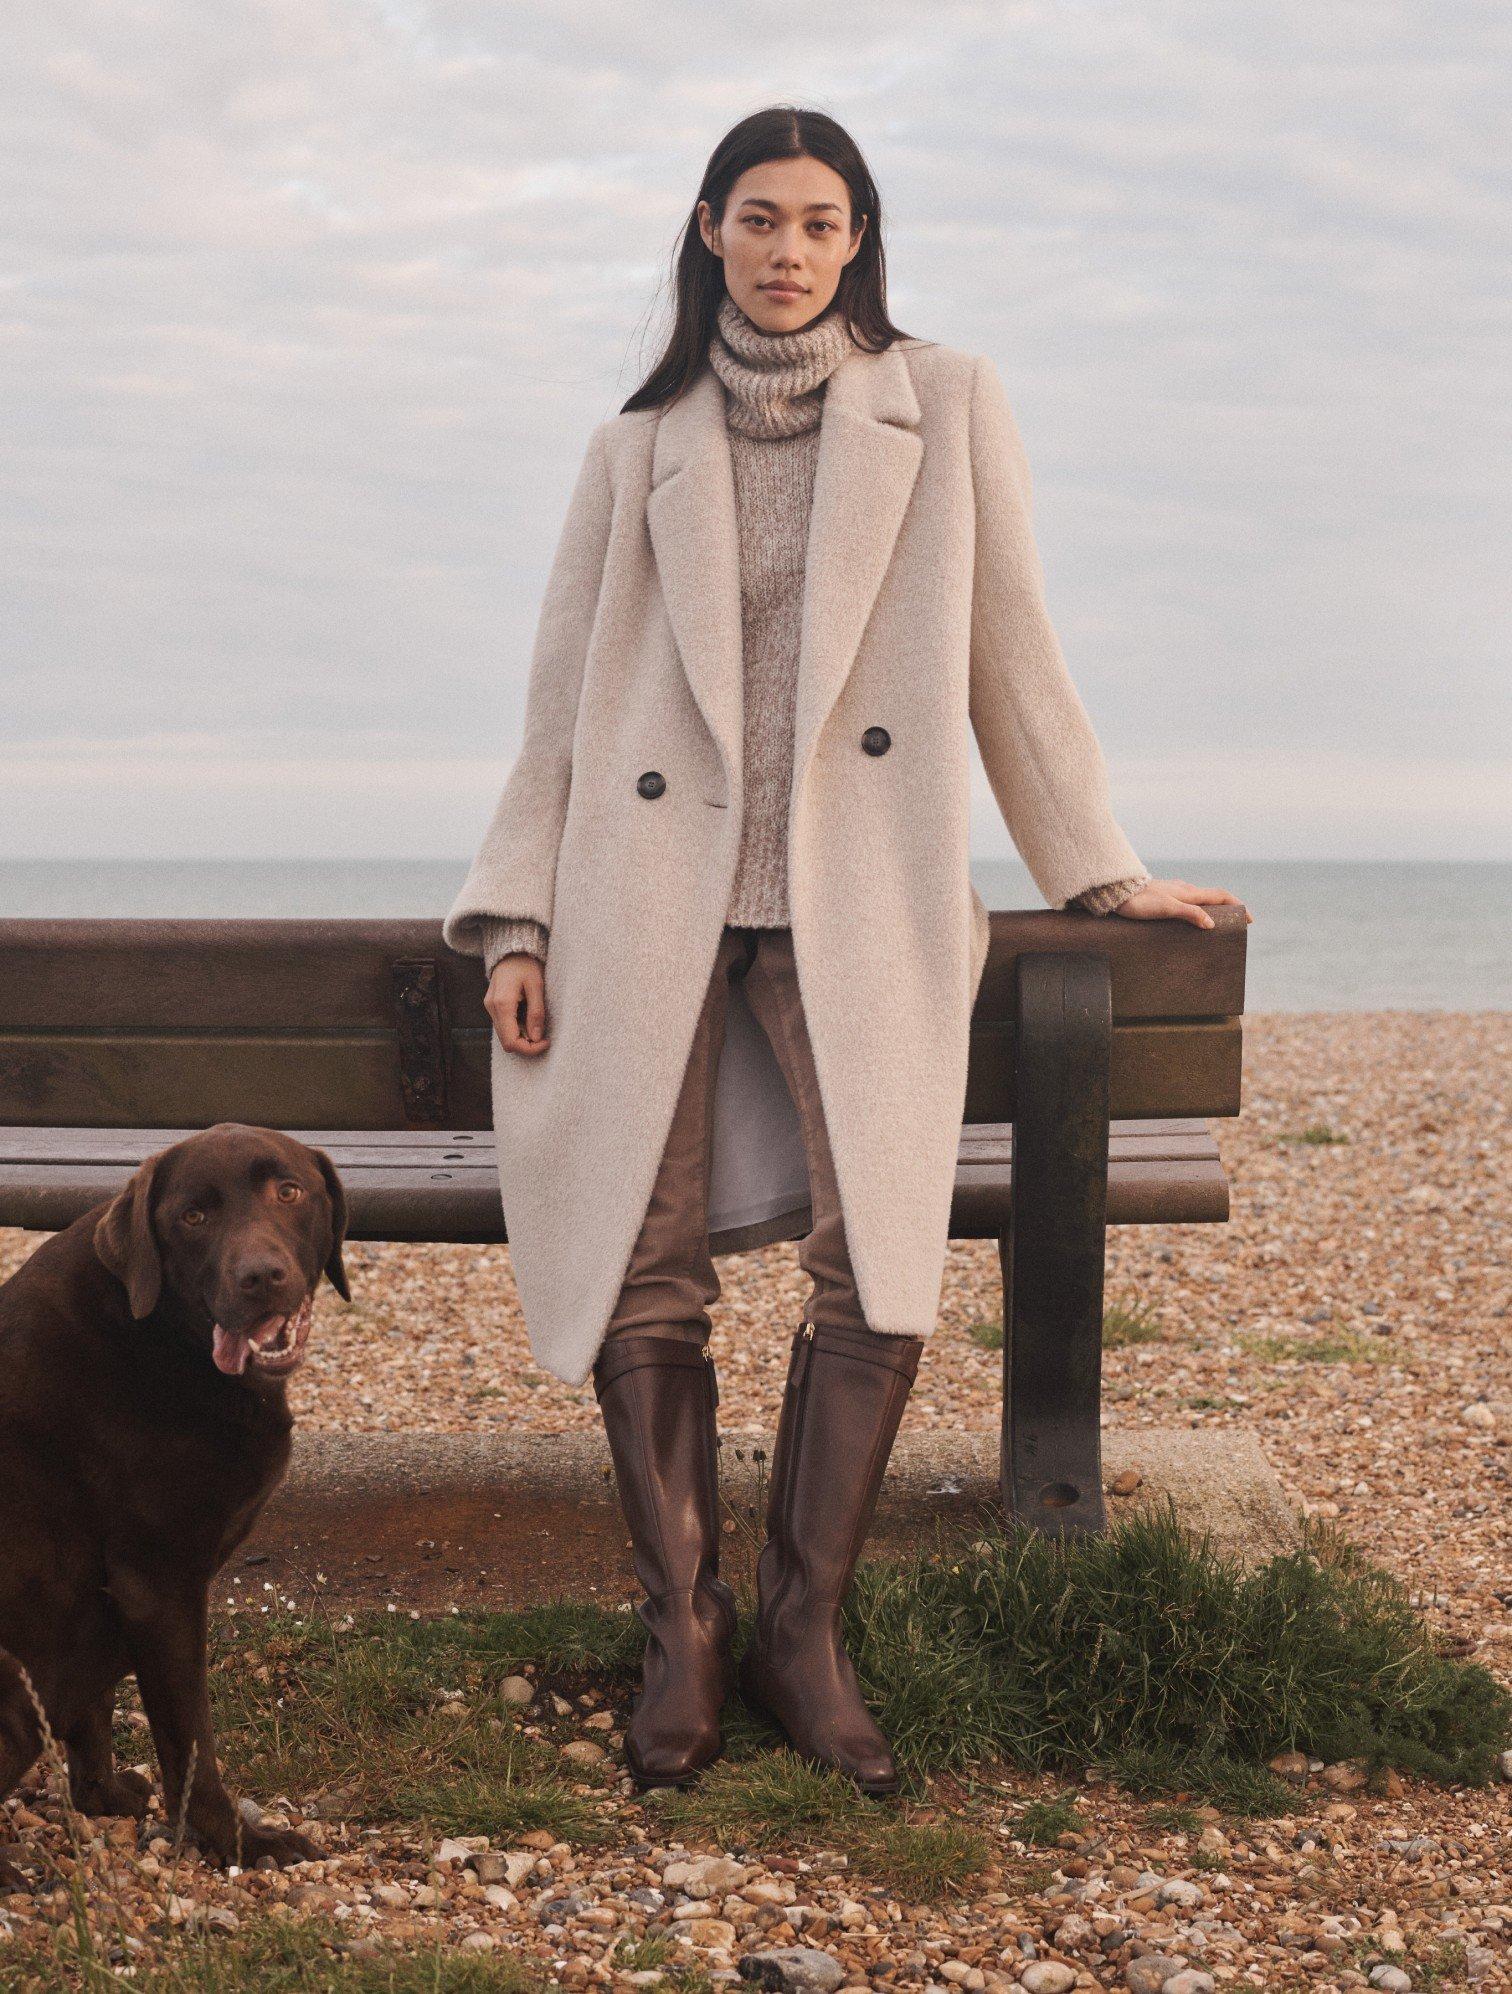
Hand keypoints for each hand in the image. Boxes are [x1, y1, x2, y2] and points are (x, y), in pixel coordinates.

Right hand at [485, 954, 550, 1054]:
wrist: (511, 950)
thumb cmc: (526, 964)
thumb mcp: (537, 986)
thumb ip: (536, 1012)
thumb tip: (536, 1038)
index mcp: (502, 1004)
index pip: (511, 1041)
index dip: (529, 1048)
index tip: (545, 1042)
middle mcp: (491, 1008)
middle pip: (506, 1042)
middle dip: (527, 1044)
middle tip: (544, 1035)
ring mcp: (490, 1008)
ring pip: (504, 1035)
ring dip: (522, 1036)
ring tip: (537, 1023)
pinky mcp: (492, 1006)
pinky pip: (504, 1026)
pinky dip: (517, 1028)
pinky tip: (528, 1018)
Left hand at [1113, 877, 1251, 930]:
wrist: (1117, 892)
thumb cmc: (1140, 902)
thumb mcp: (1167, 909)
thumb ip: (1189, 914)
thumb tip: (1212, 924)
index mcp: (1189, 892)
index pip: (1220, 896)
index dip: (1237, 906)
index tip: (1249, 918)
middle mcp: (1184, 889)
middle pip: (1212, 897)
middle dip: (1227, 908)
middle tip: (1235, 923)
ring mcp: (1174, 892)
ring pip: (1199, 899)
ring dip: (1212, 910)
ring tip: (1216, 925)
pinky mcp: (1163, 897)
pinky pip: (1187, 902)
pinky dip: (1197, 910)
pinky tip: (1190, 920)